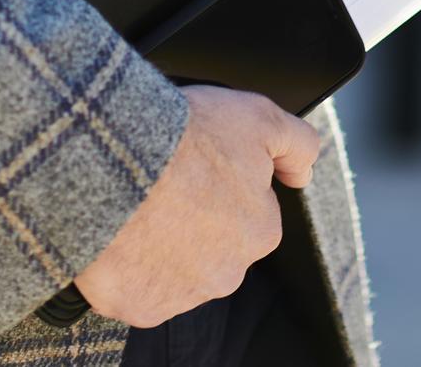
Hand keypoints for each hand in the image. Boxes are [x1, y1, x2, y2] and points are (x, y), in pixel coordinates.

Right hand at [73, 85, 319, 327]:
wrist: (117, 161)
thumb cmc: (187, 137)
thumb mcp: (258, 116)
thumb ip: (297, 144)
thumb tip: (303, 172)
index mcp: (260, 231)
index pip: (247, 207)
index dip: (221, 178)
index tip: (198, 161)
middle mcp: (227, 274)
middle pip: (213, 241)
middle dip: (194, 215)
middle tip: (166, 178)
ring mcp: (182, 295)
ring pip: (175, 265)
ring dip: (160, 239)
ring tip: (138, 196)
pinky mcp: (139, 304)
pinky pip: (136, 284)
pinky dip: (127, 261)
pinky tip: (119, 225)